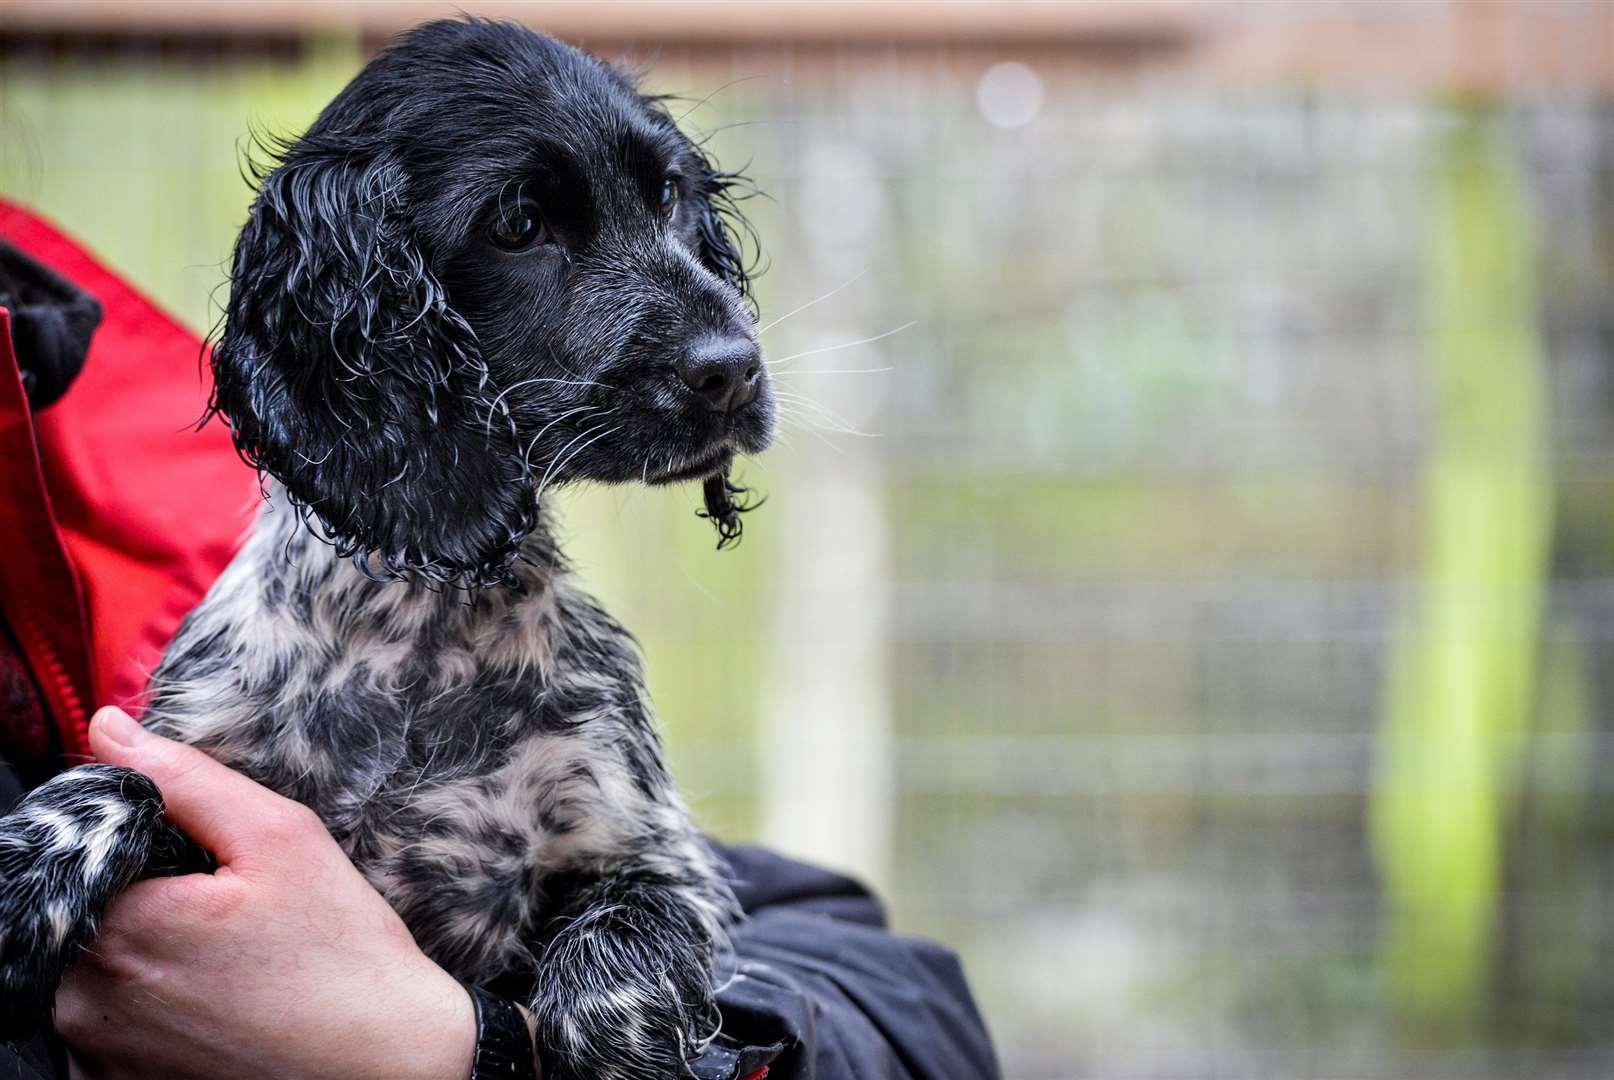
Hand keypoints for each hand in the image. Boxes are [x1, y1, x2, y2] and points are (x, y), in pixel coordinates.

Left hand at [54, 707, 477, 1079]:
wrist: (386, 1061)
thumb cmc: (343, 951)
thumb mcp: (280, 837)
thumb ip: (185, 778)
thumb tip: (108, 727)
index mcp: (121, 924)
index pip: (80, 845)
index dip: (134, 832)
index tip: (196, 849)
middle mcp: (85, 996)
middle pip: (80, 904)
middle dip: (136, 888)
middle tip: (220, 901)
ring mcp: (95, 1050)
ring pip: (84, 961)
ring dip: (135, 942)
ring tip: (223, 951)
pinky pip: (101, 1018)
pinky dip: (141, 997)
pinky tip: (211, 994)